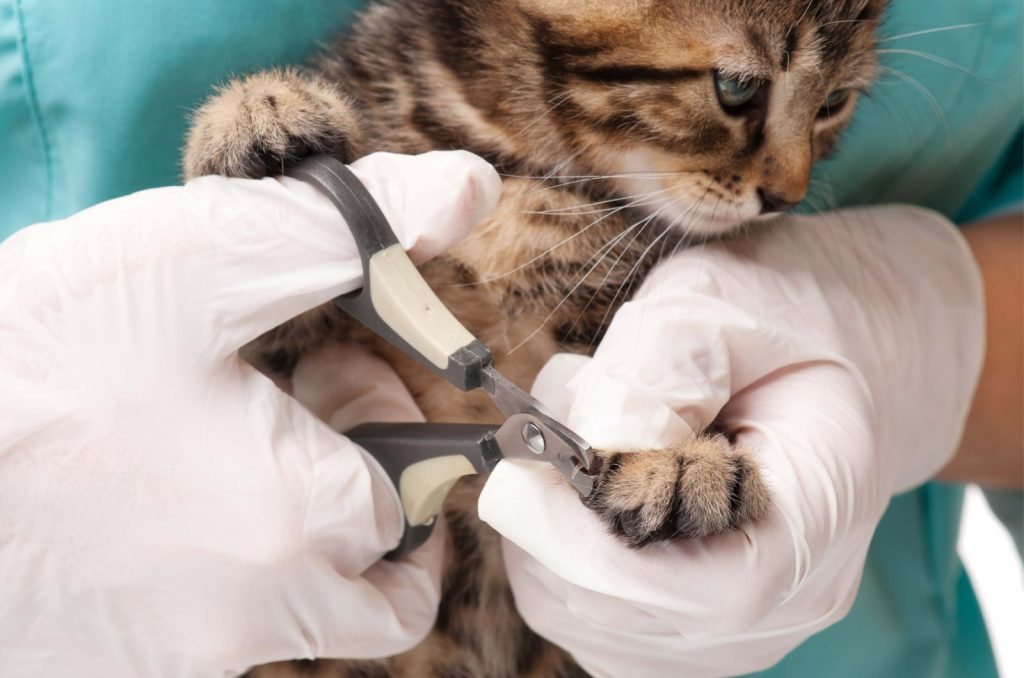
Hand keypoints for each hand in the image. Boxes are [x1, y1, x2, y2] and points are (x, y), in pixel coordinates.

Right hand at [0, 151, 499, 675]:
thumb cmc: (23, 368)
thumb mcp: (194, 262)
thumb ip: (345, 233)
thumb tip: (461, 192)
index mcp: (300, 520)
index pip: (417, 494)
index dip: (385, 415)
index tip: (328, 368)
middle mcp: (260, 615)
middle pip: (381, 577)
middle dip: (365, 485)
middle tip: (290, 409)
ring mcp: (188, 657)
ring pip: (308, 611)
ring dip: (299, 528)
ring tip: (224, 446)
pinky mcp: (124, 669)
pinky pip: (224, 629)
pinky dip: (228, 563)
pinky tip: (160, 492)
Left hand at [479, 206, 983, 676]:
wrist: (824, 357)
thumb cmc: (778, 323)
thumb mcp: (720, 304)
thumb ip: (660, 368)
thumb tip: (587, 449)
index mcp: (824, 513)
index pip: (706, 592)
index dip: (591, 547)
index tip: (525, 470)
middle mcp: (790, 600)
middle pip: (632, 619)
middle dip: (549, 528)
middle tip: (535, 434)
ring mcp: (742, 629)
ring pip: (592, 627)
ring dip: (542, 539)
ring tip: (571, 447)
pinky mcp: (689, 629)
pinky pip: (589, 625)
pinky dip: (552, 562)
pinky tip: (578, 493)